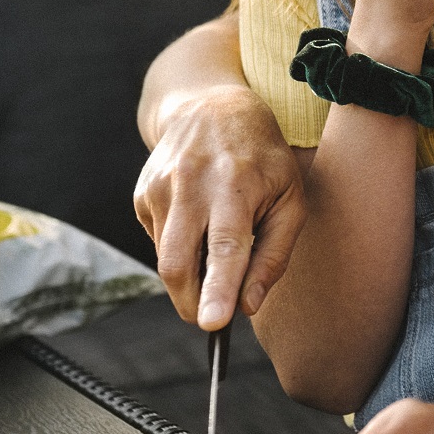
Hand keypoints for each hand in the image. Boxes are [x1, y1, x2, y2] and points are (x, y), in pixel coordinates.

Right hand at [134, 84, 304, 329]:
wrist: (210, 108)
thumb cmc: (263, 159)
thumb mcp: (290, 199)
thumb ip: (274, 255)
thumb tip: (249, 306)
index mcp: (236, 185)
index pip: (225, 247)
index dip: (217, 290)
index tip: (212, 325)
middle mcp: (191, 185)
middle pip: (179, 263)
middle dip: (190, 302)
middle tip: (210, 318)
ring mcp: (160, 188)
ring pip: (165, 258)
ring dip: (189, 275)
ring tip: (215, 248)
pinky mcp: (142, 194)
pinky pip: (158, 242)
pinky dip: (178, 248)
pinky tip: (196, 221)